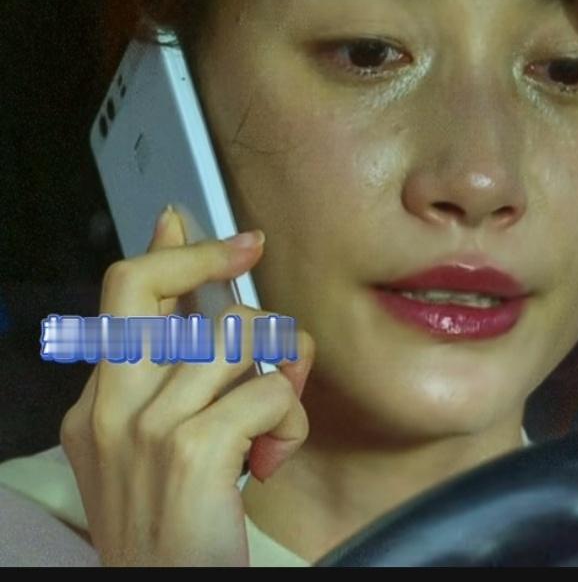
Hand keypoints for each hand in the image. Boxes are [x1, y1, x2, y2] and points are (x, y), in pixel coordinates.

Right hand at [59, 206, 313, 565]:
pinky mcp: (190, 450)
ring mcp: (145, 428)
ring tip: (273, 426)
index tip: (217, 232)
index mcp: (98, 407)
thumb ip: (206, 383)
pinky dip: (289, 421)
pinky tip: (270, 461)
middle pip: (155, 286)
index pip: (123, 295)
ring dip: (278, 376)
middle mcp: (109, 410)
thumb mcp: (180, 450)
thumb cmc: (181, 534)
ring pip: (238, 337)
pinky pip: (269, 393)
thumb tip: (251, 318)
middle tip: (257, 278)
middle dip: (219, 273)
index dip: (175, 250)